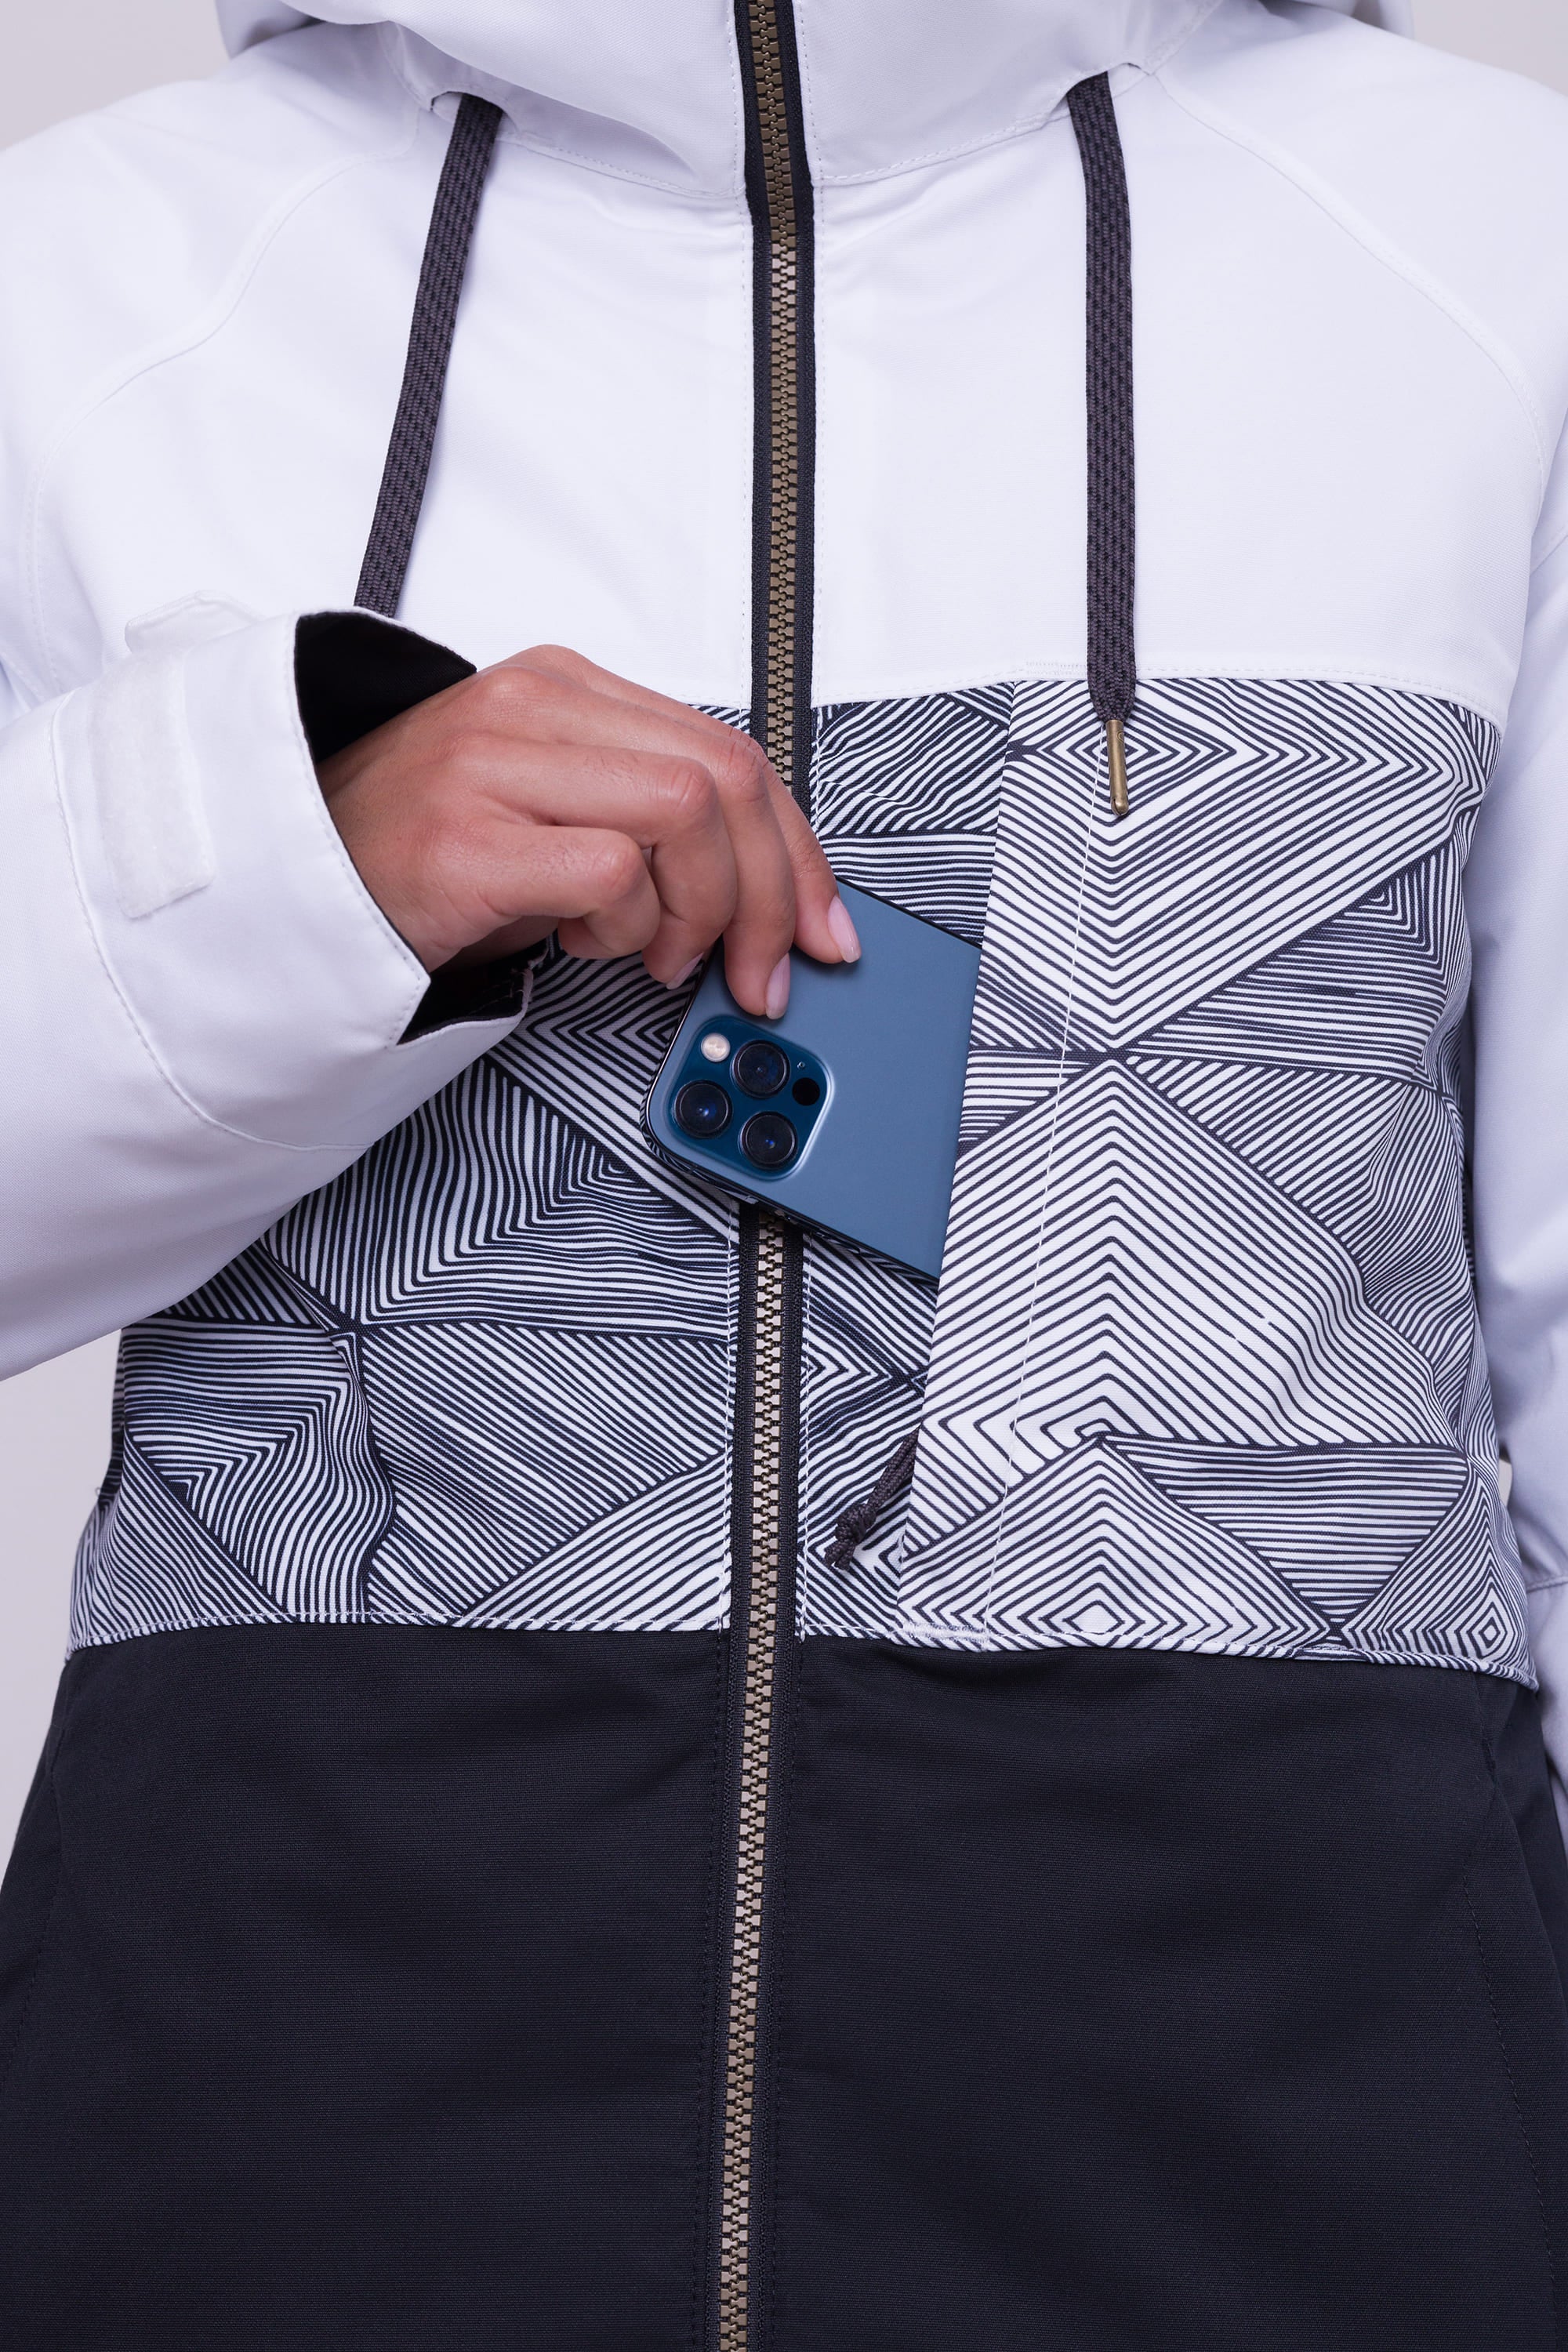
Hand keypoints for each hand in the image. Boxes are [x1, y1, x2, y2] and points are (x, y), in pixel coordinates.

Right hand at [317, 644, 859, 1017]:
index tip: (820, 926)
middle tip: (761, 972)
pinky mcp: (469, 839)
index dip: (798, 851)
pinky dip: (625, 928)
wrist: (295, 885)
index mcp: (567, 688)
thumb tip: (772, 895)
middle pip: (727, 780)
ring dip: (699, 912)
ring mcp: (497, 767)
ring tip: (650, 953)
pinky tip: (583, 944)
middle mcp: (536, 708)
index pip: (732, 753)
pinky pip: (612, 872)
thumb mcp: (554, 814)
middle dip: (774, 895)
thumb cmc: (425, 858)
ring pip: (685, 815)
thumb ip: (652, 825)